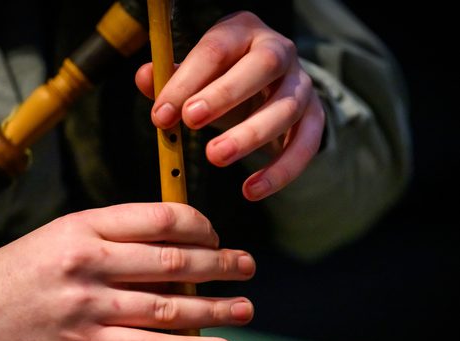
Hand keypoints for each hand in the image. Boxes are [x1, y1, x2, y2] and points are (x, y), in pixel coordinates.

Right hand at [0, 203, 254, 340]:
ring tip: (245, 307)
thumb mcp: (61, 235)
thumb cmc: (15, 271)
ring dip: (216, 308)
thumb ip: (112, 237)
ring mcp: (89, 305)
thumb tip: (170, 247)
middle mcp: (91, 260)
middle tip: (248, 266)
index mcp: (86, 225)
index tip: (215, 235)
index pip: (160, 217)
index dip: (200, 225)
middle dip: (220, 265)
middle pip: (174, 260)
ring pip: (169, 305)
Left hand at [136, 11, 324, 200]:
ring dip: (250, 134)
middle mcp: (279, 51)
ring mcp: (301, 84)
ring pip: (286, 107)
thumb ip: (170, 79)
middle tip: (190, 122)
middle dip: (225, 94)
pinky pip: (307, 144)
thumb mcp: (195, 77)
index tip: (163, 113)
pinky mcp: (315, 117)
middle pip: (262, 66)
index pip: (216, 49)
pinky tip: (251, 189)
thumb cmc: (221, 81)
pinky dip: (281, 170)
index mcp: (243, 31)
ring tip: (215, 157)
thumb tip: (145, 78)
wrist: (264, 91)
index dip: (188, 80)